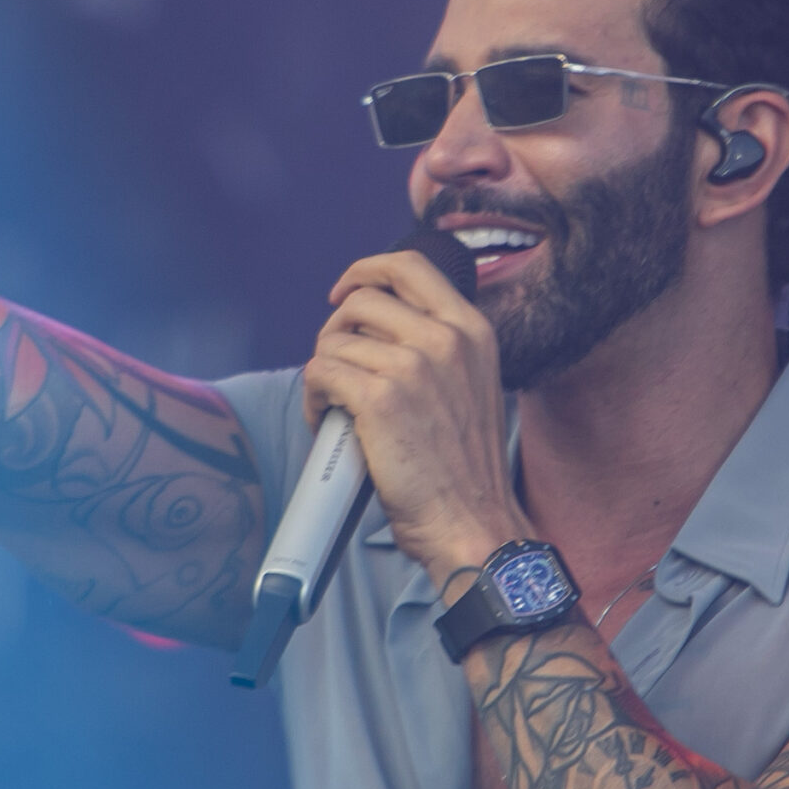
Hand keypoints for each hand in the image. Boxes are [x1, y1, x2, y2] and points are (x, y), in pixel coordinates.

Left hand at [304, 250, 526, 586]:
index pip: (410, 267)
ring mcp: (413, 365)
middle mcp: (446, 339)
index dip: (367, 271)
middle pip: (362, 300)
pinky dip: (314, 398)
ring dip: (323, 371)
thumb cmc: (465, 469)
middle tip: (336, 366)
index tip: (346, 293)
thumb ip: (440, 349)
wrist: (473, 522)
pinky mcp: (379, 398)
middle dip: (336, 331)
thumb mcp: (474, 386)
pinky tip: (328, 421)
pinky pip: (320, 373)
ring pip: (335, 340)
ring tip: (334, 405)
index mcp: (472, 331)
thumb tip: (378, 330)